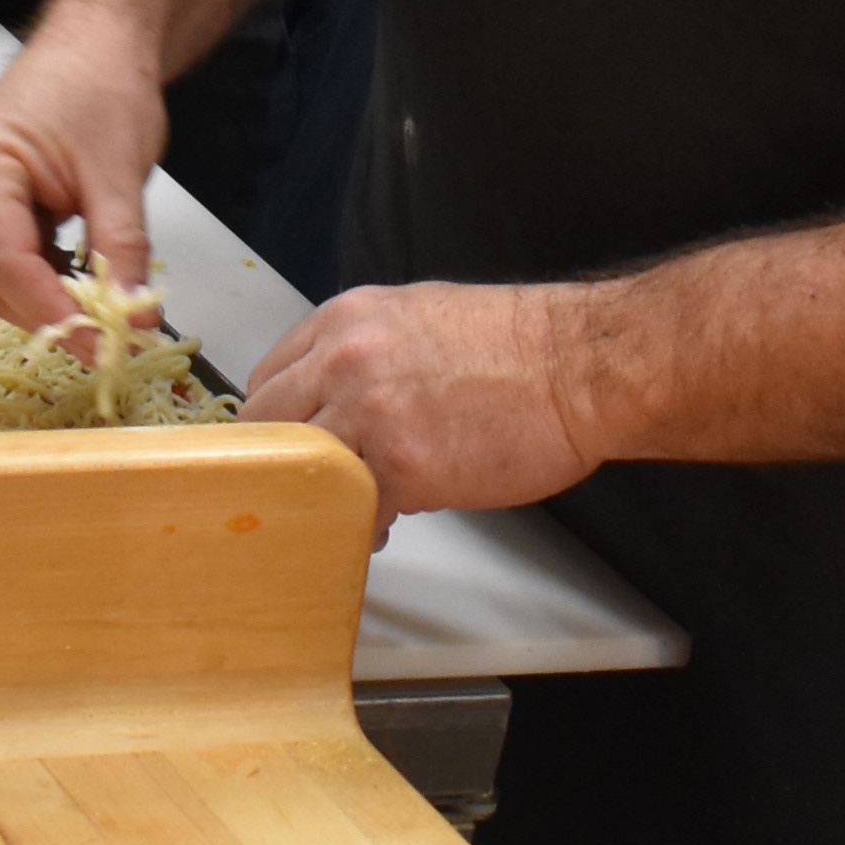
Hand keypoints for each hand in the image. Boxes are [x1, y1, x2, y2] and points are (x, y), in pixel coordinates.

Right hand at [0, 10, 167, 338]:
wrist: (98, 41)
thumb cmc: (101, 84)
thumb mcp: (118, 175)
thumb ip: (123, 252)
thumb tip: (133, 317)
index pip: (6, 260)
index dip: (52, 311)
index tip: (97, 344)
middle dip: (50, 315)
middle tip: (108, 342)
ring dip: (47, 300)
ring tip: (102, 314)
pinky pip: (5, 258)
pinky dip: (43, 279)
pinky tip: (82, 280)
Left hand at [240, 283, 596, 525]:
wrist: (580, 367)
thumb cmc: (520, 347)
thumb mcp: (422, 319)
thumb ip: (368, 353)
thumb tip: (346, 399)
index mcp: (347, 320)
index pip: (269, 375)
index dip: (275, 420)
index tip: (283, 445)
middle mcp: (344, 360)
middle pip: (265, 424)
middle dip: (277, 461)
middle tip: (299, 486)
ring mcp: (367, 413)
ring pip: (300, 469)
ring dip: (317, 495)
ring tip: (341, 508)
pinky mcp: (398, 464)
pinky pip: (352, 508)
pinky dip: (361, 524)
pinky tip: (381, 525)